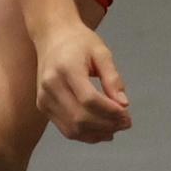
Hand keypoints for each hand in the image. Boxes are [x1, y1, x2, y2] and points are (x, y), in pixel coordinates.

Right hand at [34, 22, 131, 142]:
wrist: (52, 36)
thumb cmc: (79, 42)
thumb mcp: (101, 53)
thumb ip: (112, 78)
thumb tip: (124, 104)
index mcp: (65, 68)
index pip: (89, 99)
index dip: (110, 111)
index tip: (127, 114)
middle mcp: (50, 86)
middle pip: (80, 117)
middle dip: (107, 124)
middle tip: (126, 122)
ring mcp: (44, 98)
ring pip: (73, 128)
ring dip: (98, 133)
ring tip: (117, 127)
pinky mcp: (43, 106)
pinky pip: (66, 129)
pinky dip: (86, 135)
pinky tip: (103, 131)